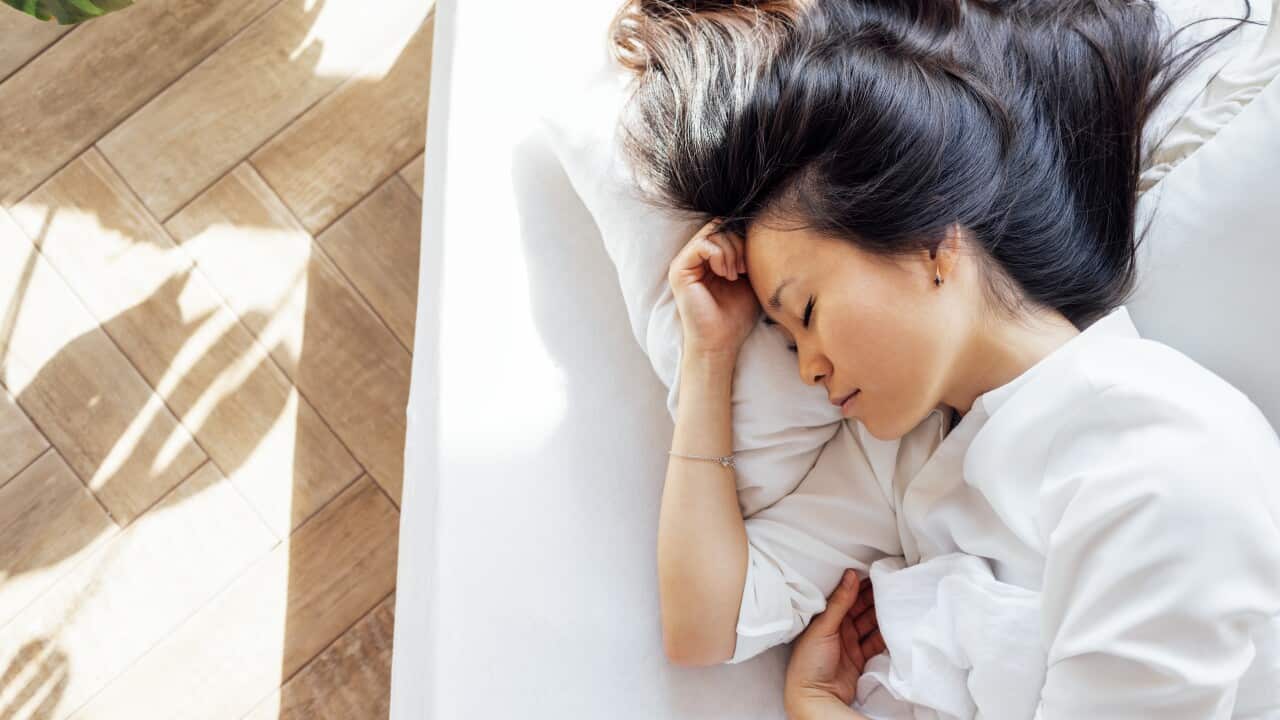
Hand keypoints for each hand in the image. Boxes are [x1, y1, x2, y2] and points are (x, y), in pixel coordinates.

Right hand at [668, 217, 760, 357]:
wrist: (721, 342)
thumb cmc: (735, 315)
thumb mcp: (748, 278)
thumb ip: (747, 254)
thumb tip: (758, 230)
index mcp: (707, 259)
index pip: (724, 228)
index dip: (742, 238)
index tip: (750, 264)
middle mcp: (693, 258)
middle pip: (719, 226)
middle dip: (738, 244)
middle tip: (743, 269)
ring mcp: (684, 262)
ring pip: (713, 232)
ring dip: (731, 251)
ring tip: (734, 274)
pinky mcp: (679, 270)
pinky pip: (703, 245)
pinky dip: (720, 256)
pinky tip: (725, 274)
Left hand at [784, 569, 884, 713]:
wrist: (814, 697)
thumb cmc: (809, 661)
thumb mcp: (823, 627)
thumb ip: (839, 602)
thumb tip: (850, 574)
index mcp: (824, 618)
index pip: (844, 597)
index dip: (857, 585)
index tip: (873, 571)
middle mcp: (837, 629)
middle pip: (859, 609)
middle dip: (873, 598)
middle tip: (890, 583)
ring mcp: (849, 644)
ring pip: (869, 624)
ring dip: (881, 615)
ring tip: (896, 600)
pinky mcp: (860, 658)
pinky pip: (875, 642)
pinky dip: (885, 635)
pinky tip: (895, 624)